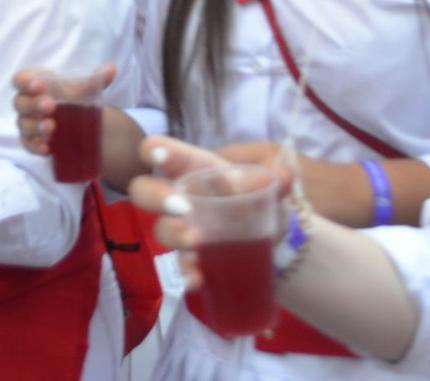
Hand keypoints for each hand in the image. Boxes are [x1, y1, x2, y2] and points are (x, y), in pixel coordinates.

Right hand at [12, 65, 116, 156]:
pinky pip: (27, 145)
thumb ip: (97, 78)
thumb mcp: (85, 87)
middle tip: (51, 106)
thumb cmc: (73, 97)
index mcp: (35, 83)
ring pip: (23, 125)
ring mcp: (27, 123)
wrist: (78, 119)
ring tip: (52, 127)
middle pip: (20, 103)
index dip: (26, 82)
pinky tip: (47, 147)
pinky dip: (35, 146)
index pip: (20, 80)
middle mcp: (26, 103)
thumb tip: (111, 70)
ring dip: (35, 126)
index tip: (40, 85)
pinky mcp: (31, 141)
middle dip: (34, 104)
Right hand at [129, 136, 290, 293]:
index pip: (165, 152)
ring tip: (195, 242)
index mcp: (195, 169)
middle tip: (181, 207)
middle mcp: (180, 196)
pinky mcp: (191, 258)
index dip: (155, 150)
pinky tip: (197, 279)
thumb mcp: (266, 186)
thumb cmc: (255, 196)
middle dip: (155, 197)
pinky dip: (187, 273)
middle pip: (144, 190)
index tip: (157, 155)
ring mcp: (181, 228)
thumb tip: (285, 178)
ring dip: (174, 235)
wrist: (271, 234)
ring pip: (161, 230)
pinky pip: (180, 266)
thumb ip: (274, 181)